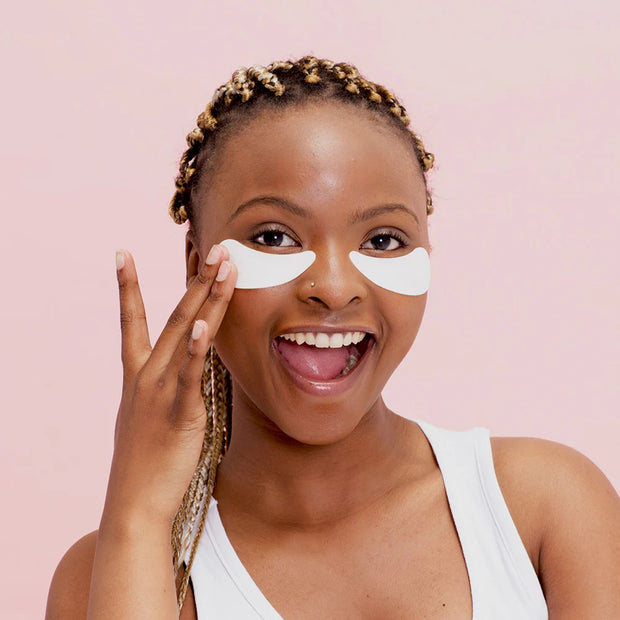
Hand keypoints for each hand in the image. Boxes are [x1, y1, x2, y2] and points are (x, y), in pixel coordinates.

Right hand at [101, 245, 236, 533]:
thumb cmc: (144, 461)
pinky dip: (198, 349)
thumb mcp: (147, 417)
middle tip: (216, 248)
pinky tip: (207, 325)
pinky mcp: (180, 412)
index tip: (122, 253)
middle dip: (196, 280)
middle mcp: (147, 375)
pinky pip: (191, 375)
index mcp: (137, 375)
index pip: (130, 321)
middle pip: (176, 317)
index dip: (126, 287)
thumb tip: (182, 375)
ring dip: (208, 298)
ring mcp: (161, 391)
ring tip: (224, 266)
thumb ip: (164, 390)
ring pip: (189, 334)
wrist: (135, 504)